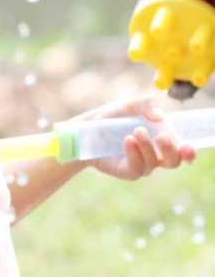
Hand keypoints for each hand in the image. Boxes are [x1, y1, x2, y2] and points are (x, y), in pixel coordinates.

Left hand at [75, 95, 196, 179]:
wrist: (86, 129)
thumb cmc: (112, 117)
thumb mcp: (130, 105)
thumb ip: (147, 105)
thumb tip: (161, 116)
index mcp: (162, 140)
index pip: (182, 149)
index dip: (189, 151)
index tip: (189, 146)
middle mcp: (155, 155)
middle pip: (174, 161)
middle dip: (172, 150)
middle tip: (162, 136)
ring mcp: (141, 164)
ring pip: (154, 162)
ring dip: (147, 146)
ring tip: (136, 131)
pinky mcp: (127, 171)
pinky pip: (137, 167)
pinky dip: (135, 153)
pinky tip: (128, 140)